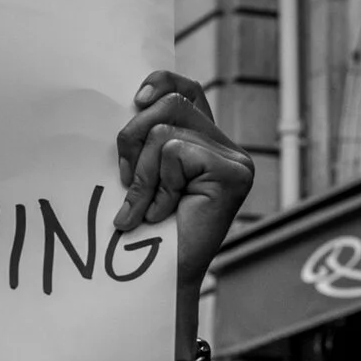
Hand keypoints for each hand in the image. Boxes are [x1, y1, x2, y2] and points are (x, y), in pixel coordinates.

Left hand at [114, 70, 256, 288]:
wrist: (158, 278)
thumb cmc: (145, 232)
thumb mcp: (138, 175)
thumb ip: (142, 142)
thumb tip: (133, 104)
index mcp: (204, 142)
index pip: (185, 90)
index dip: (161, 82)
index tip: (137, 100)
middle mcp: (226, 146)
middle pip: (170, 105)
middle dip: (132, 140)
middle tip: (125, 181)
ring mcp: (235, 159)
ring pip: (165, 132)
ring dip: (143, 174)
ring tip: (147, 208)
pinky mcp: (234, 172)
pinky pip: (174, 154)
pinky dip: (159, 186)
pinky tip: (164, 213)